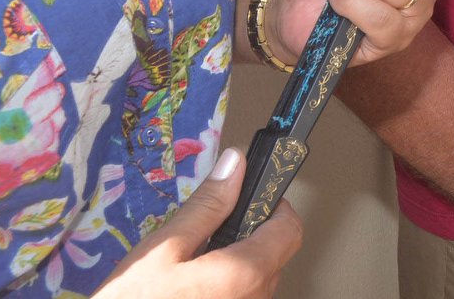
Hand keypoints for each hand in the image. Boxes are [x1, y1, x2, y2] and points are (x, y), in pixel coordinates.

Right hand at [94, 148, 300, 298]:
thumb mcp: (164, 249)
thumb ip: (206, 206)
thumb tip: (234, 167)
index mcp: (244, 273)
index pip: (290, 229)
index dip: (274, 206)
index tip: (253, 197)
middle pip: (275, 256)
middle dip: (251, 236)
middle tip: (210, 232)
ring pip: (257, 283)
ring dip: (236, 265)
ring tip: (193, 266)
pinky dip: (226, 289)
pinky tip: (192, 289)